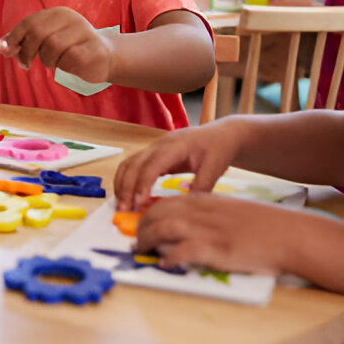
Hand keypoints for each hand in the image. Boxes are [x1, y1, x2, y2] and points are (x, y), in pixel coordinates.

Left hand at [0, 7, 112, 81]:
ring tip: (53, 62)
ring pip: (52, 47)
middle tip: (25, 64)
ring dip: (47, 60)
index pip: (29, 22)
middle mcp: (71, 18)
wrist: (105, 57)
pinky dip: (63, 65)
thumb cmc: (70, 48)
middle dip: (27, 51)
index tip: (8, 52)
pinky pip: (69, 59)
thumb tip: (1, 46)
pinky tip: (69, 64)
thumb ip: (22, 41)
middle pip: (38, 33)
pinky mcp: (94, 49)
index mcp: (57, 13)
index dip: (14, 38)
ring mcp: (84, 32)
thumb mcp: (45, 41)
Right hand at [112, 119, 242, 210]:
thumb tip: (184, 208)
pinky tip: (129, 196)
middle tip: (123, 209)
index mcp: (175, 146)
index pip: (151, 165)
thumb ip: (200, 187)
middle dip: (125, 187)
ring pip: (128, 163)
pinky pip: (133, 165)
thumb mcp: (214, 168)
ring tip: (122, 204)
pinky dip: (127, 180)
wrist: (221, 134)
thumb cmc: (219, 148)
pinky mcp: (154, 154)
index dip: (142, 184)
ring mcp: (154, 148)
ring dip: (122, 183)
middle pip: (133, 164)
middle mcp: (159, 145)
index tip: (138, 203)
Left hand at [135, 194, 302, 274]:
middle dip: (142, 227)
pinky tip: (164, 263)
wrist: (290, 235)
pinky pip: (180, 252)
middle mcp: (202, 212)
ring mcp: (207, 230)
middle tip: (137, 240)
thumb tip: (191, 227)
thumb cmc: (266, 226)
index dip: (150, 214)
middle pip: (158, 213)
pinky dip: (168, 258)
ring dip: (147, 241)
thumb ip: (211, 215)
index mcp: (207, 201)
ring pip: (162, 229)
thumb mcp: (232, 211)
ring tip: (142, 252)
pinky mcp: (214, 249)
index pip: (167, 202)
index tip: (143, 224)